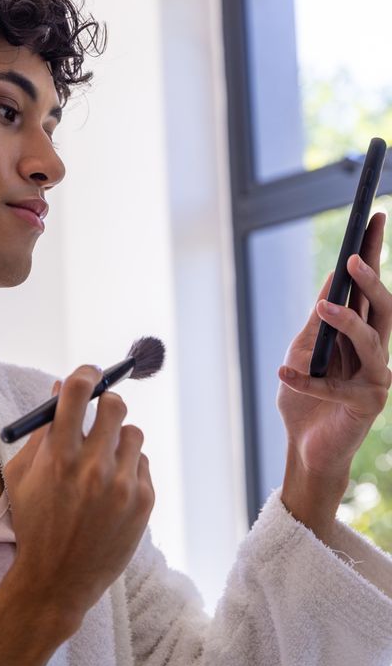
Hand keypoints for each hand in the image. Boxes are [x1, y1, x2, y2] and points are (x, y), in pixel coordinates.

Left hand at [277, 211, 391, 481]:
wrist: (302, 448)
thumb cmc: (304, 400)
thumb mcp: (304, 351)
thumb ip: (318, 322)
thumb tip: (332, 281)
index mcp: (362, 333)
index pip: (372, 287)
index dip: (375, 252)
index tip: (374, 217)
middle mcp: (377, 351)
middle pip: (384, 306)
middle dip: (372, 279)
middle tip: (353, 257)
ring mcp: (377, 377)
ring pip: (372, 339)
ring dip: (346, 320)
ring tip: (323, 306)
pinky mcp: (368, 404)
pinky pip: (336, 385)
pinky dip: (306, 380)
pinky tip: (284, 374)